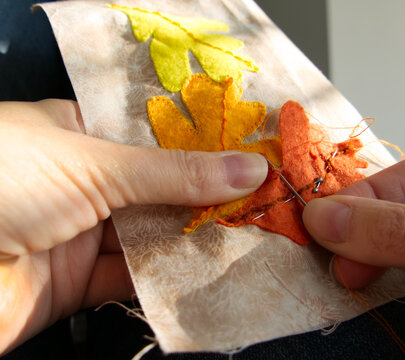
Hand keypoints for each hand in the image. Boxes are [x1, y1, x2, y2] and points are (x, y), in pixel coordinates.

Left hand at [0, 100, 266, 354]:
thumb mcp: (94, 164)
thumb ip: (173, 173)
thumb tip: (244, 168)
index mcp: (78, 134)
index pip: (155, 136)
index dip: (203, 143)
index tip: (248, 151)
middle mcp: (82, 183)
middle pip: (160, 189)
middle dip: (208, 196)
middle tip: (259, 197)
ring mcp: (80, 234)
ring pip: (152, 236)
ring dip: (195, 240)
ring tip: (247, 235)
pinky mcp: (77, 284)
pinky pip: (134, 279)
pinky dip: (168, 280)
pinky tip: (205, 273)